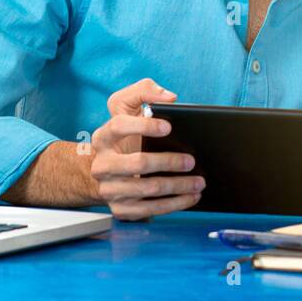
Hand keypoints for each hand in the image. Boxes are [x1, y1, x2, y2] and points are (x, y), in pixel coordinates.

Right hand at [89, 78, 203, 220]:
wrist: (106, 170)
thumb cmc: (124, 135)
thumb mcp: (127, 106)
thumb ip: (144, 91)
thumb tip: (168, 97)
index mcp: (103, 136)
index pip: (119, 126)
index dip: (144, 125)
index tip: (168, 127)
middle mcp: (102, 164)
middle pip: (137, 163)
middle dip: (169, 162)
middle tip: (191, 160)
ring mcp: (110, 189)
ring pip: (147, 189)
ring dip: (177, 186)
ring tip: (199, 181)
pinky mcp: (120, 208)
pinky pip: (150, 209)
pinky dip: (174, 204)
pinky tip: (190, 196)